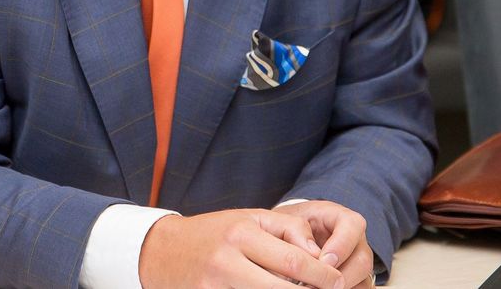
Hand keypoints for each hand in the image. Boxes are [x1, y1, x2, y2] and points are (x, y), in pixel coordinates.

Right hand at [138, 208, 345, 288]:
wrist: (162, 251)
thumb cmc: (214, 232)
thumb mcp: (249, 218)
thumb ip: (286, 229)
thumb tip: (317, 252)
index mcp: (241, 234)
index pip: (294, 260)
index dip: (322, 275)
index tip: (338, 282)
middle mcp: (227, 262)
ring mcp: (215, 287)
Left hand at [275, 201, 376, 287]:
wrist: (286, 239)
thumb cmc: (287, 228)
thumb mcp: (286, 221)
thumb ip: (295, 230)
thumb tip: (311, 254)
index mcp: (339, 218)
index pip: (353, 225)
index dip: (341, 245)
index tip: (323, 261)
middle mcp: (355, 240)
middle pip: (362, 260)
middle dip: (341, 275)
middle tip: (317, 283)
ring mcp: (358, 262)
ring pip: (363, 280)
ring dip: (340, 287)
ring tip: (315, 288)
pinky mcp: (356, 281)